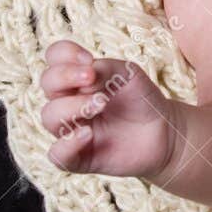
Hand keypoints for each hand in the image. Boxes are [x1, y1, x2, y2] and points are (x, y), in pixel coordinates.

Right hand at [39, 40, 175, 179]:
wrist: (163, 131)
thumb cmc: (141, 99)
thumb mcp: (129, 74)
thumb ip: (105, 69)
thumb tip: (85, 74)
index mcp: (77, 78)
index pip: (54, 58)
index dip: (63, 54)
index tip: (88, 58)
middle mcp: (68, 102)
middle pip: (47, 84)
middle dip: (65, 76)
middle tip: (91, 77)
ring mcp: (70, 129)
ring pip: (50, 117)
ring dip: (72, 107)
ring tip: (100, 104)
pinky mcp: (78, 157)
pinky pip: (57, 155)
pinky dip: (68, 144)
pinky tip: (88, 134)